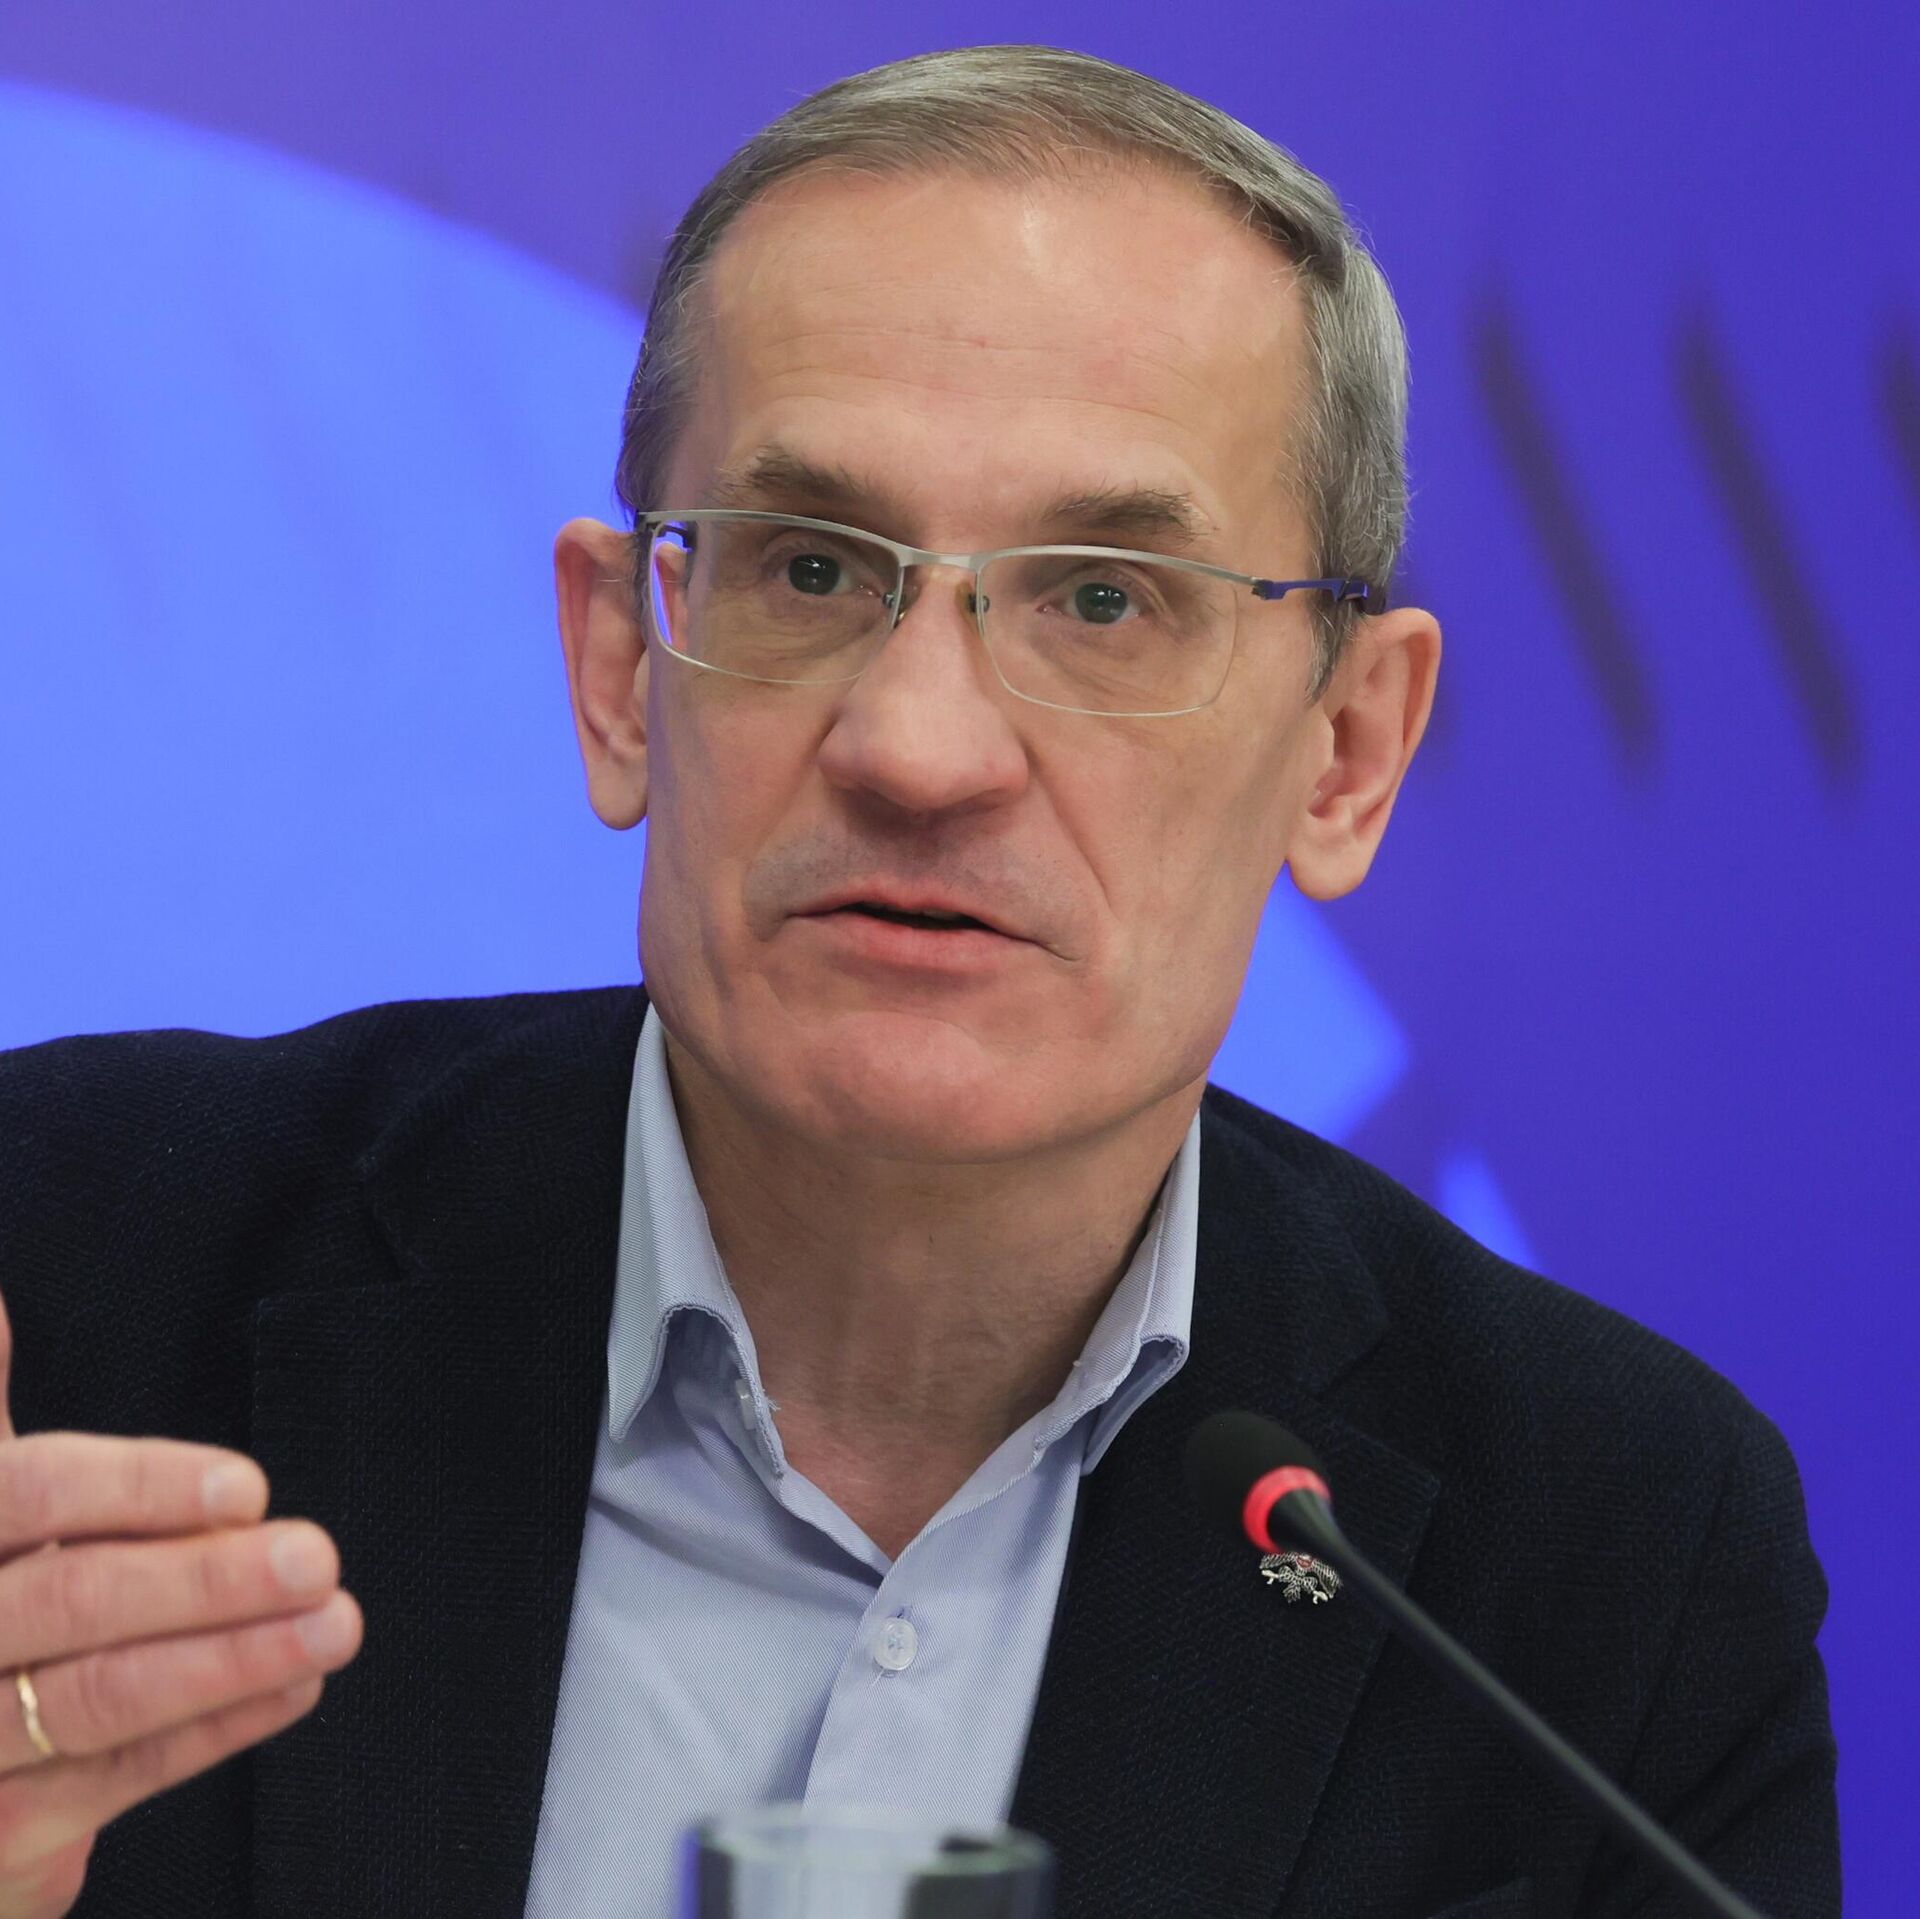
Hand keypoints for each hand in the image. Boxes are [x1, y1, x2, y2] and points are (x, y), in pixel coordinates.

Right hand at [0, 1285, 362, 1917]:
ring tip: (334, 1622)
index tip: (248, 1488)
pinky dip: (216, 1726)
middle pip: (74, 1600)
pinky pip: (116, 1774)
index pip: (29, 1492)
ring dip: (234, 1656)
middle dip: (208, 1580)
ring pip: (101, 1696)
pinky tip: (294, 1685)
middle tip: (316, 1556)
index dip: (140, 1488)